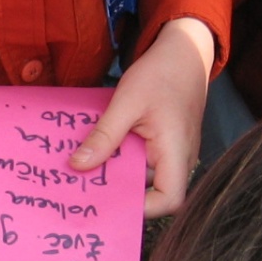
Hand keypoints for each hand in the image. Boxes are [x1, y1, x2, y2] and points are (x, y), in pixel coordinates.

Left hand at [69, 17, 213, 218]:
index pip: (169, 200)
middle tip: (84, 191)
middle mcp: (179, 159)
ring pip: (144, 177)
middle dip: (120, 195)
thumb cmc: (161, 73)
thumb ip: (104, 136)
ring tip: (85, 174)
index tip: (109, 201)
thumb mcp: (127, 102)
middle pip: (153, 194)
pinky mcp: (163, 145)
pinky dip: (121, 160)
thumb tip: (77, 165)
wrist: (184, 51)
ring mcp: (172, 153)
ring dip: (118, 175)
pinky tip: (98, 154)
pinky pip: (142, 162)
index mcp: (176, 152)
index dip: (142, 209)